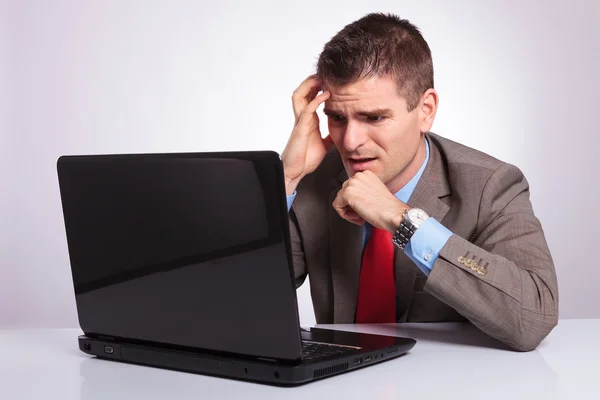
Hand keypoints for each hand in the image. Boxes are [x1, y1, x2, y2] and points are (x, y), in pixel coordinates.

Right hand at [281, 75, 332, 194]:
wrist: (296, 171)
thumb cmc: (306, 159)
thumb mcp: (325, 144)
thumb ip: (330, 135)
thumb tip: (341, 132)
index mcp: (309, 120)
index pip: (310, 97)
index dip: (318, 87)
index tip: (330, 80)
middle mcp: (303, 118)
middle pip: (302, 91)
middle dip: (312, 80)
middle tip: (324, 73)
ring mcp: (300, 122)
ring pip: (300, 95)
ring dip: (310, 85)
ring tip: (322, 78)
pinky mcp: (301, 128)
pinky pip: (307, 109)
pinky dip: (316, 100)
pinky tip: (326, 95)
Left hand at [332, 170, 409, 231]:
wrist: (394, 214)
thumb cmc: (388, 208)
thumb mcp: (373, 192)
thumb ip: (362, 190)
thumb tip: (350, 198)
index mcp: (365, 174)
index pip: (351, 187)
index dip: (356, 201)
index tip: (366, 207)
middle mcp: (358, 175)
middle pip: (344, 193)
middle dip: (351, 206)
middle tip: (363, 213)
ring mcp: (352, 183)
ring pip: (339, 200)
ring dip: (349, 211)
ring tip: (362, 216)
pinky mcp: (347, 193)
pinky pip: (337, 206)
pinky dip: (345, 215)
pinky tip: (359, 217)